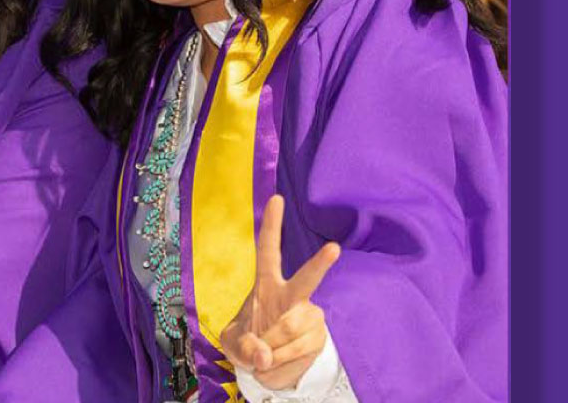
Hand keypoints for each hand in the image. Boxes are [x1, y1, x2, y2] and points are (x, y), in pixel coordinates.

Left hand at [220, 196, 340, 390]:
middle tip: (333, 248)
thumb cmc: (247, 344)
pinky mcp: (319, 335)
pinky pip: (301, 348)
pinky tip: (279, 359)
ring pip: (293, 327)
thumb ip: (243, 348)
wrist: (268, 368)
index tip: (276, 199)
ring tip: (266, 352)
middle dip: (319, 264)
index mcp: (266, 285)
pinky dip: (284, 360)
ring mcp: (308, 314)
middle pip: (306, 279)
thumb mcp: (233, 345)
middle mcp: (290, 295)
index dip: (271, 225)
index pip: (268, 250)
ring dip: (273, 346)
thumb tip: (263, 356)